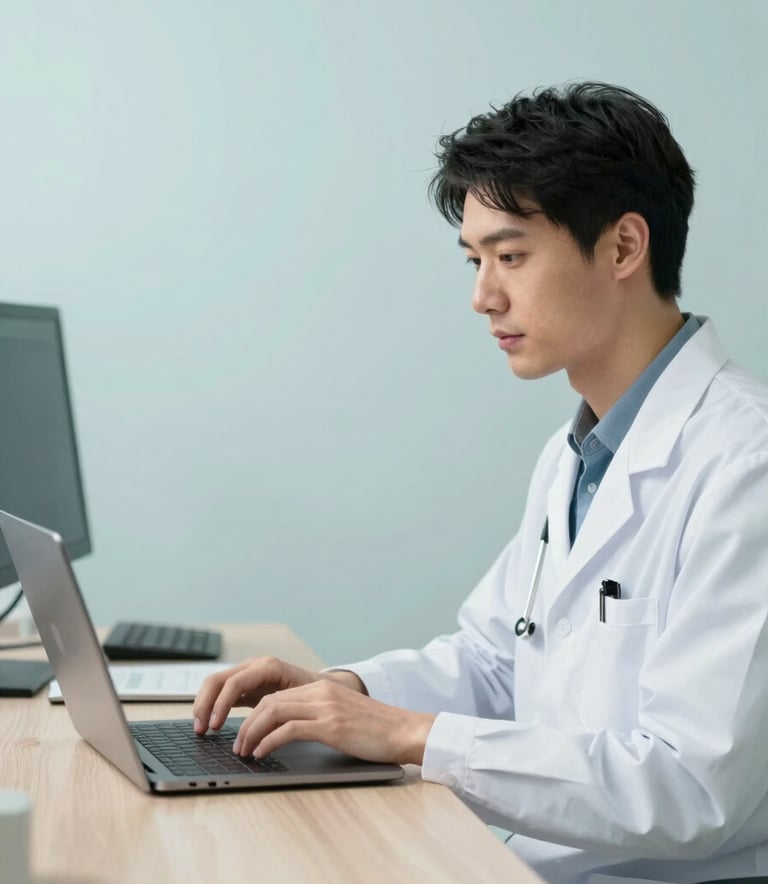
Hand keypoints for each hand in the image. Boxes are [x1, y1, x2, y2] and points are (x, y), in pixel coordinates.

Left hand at [228, 679, 435, 764]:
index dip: (254, 714)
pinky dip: (269, 742)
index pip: (276, 695)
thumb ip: (319, 716)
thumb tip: (288, 732)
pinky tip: (262, 754)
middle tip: (237, 745)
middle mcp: (321, 692)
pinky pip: (289, 730)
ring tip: (245, 752)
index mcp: (322, 688)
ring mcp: (326, 707)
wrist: (405, 730)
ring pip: (274, 711)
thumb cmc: (376, 730)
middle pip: (269, 701)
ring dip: (253, 733)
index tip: (243, 733)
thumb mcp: (343, 716)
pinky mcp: (331, 726)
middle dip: (247, 724)